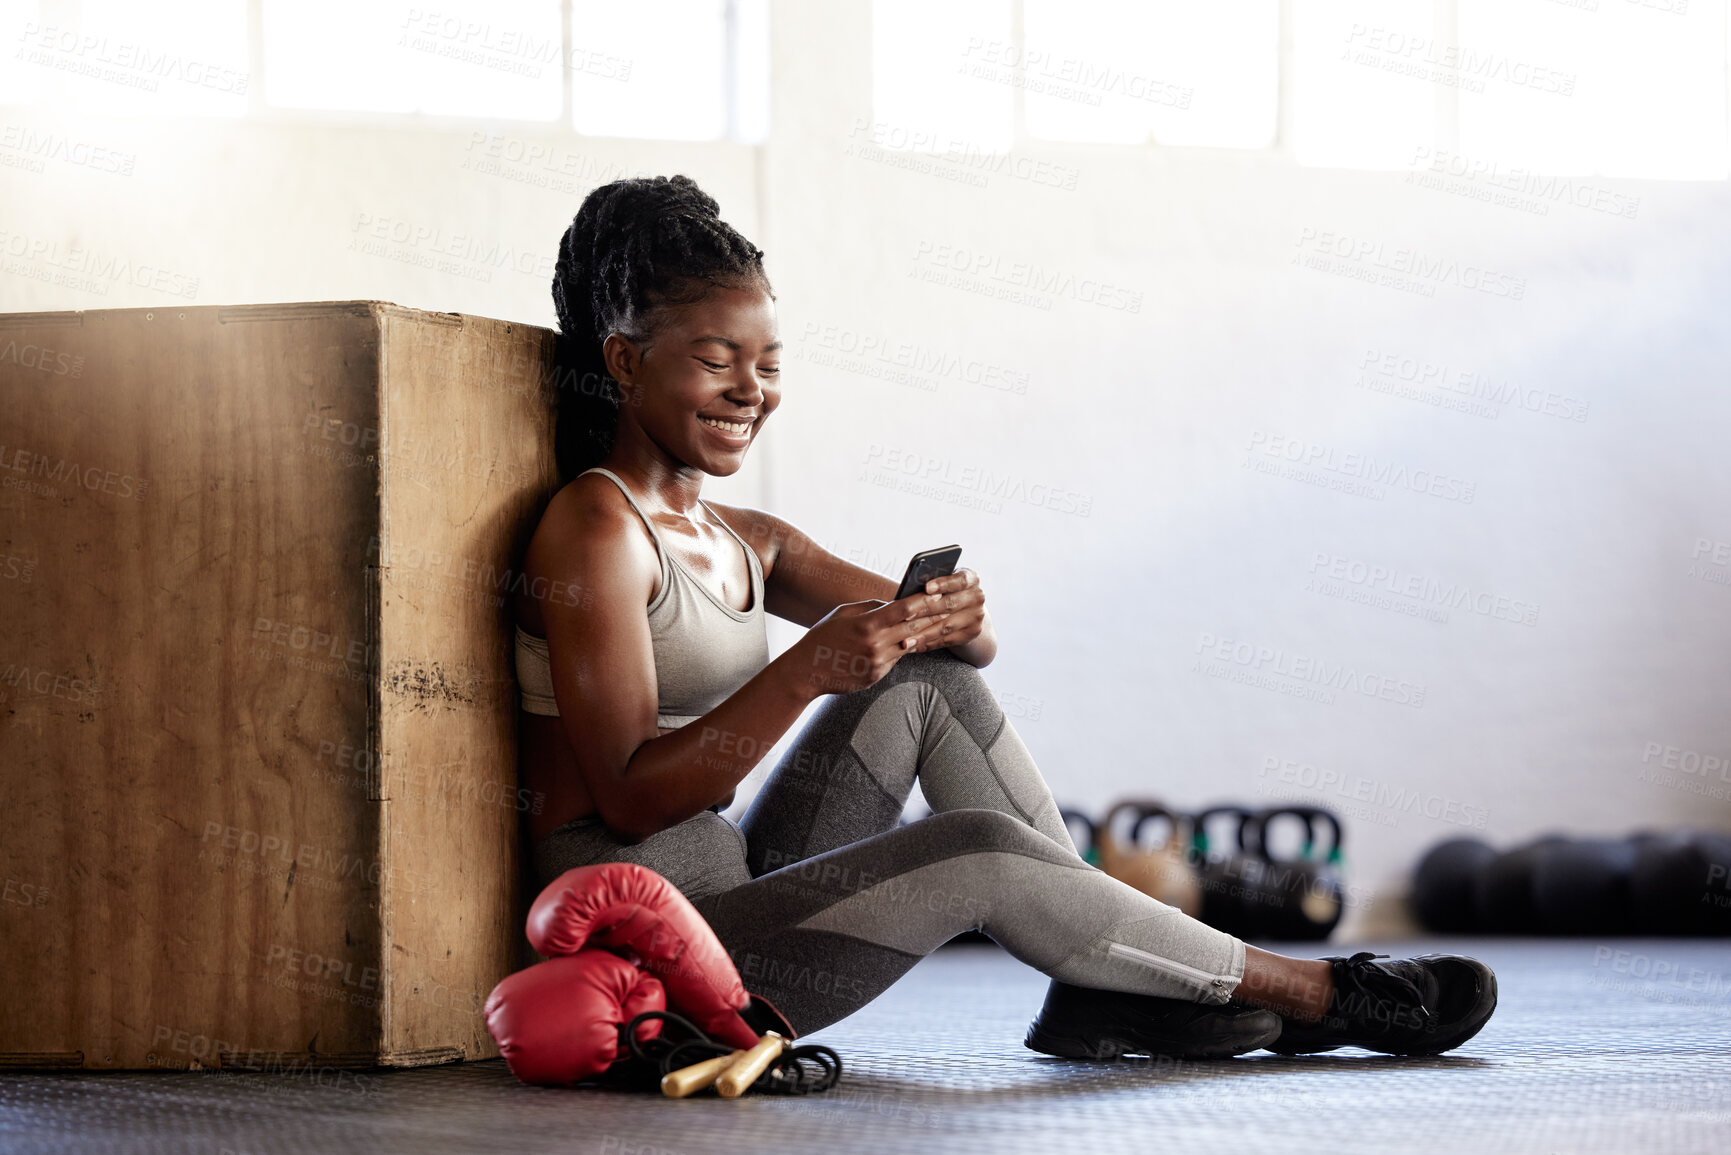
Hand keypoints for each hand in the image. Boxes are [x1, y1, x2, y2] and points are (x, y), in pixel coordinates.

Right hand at [790, 597, 948, 696]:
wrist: (806, 671)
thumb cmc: (822, 636)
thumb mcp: (843, 613)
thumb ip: (871, 607)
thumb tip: (894, 603)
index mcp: (867, 624)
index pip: (904, 610)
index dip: (923, 601)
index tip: (937, 593)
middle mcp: (876, 645)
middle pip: (913, 628)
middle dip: (932, 616)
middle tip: (948, 607)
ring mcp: (878, 663)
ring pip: (908, 645)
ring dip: (922, 634)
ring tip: (937, 623)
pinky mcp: (876, 676)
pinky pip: (895, 660)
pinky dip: (901, 649)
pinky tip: (909, 641)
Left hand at [899, 568, 985, 654]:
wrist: (967, 609)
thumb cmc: (946, 590)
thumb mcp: (944, 581)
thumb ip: (933, 582)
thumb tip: (910, 588)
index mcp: (971, 579)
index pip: (960, 580)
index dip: (943, 584)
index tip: (926, 588)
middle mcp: (977, 597)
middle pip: (950, 604)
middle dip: (925, 610)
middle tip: (906, 617)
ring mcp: (975, 618)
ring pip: (945, 627)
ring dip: (923, 634)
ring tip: (905, 641)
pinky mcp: (969, 634)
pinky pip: (945, 640)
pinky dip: (927, 644)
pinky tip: (912, 646)